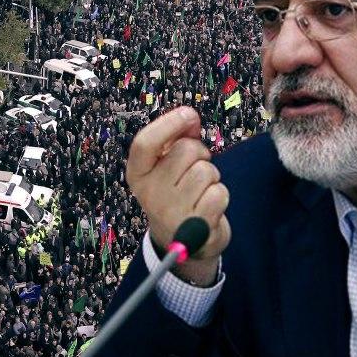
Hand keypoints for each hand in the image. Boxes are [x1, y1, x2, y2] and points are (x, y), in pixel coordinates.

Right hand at [125, 105, 230, 286]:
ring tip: (200, 190)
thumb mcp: (166, 167)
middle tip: (194, 170)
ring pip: (206, 171)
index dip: (168, 124)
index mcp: (137, 174)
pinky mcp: (195, 228)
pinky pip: (219, 193)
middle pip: (186, 150)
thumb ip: (176, 140)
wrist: (181, 243)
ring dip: (211, 177)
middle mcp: (149, 193)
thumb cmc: (175, 195)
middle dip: (200, 154)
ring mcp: (171, 212)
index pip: (144, 143)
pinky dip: (220, 195)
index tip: (188, 113)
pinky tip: (208, 206)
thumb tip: (190, 116)